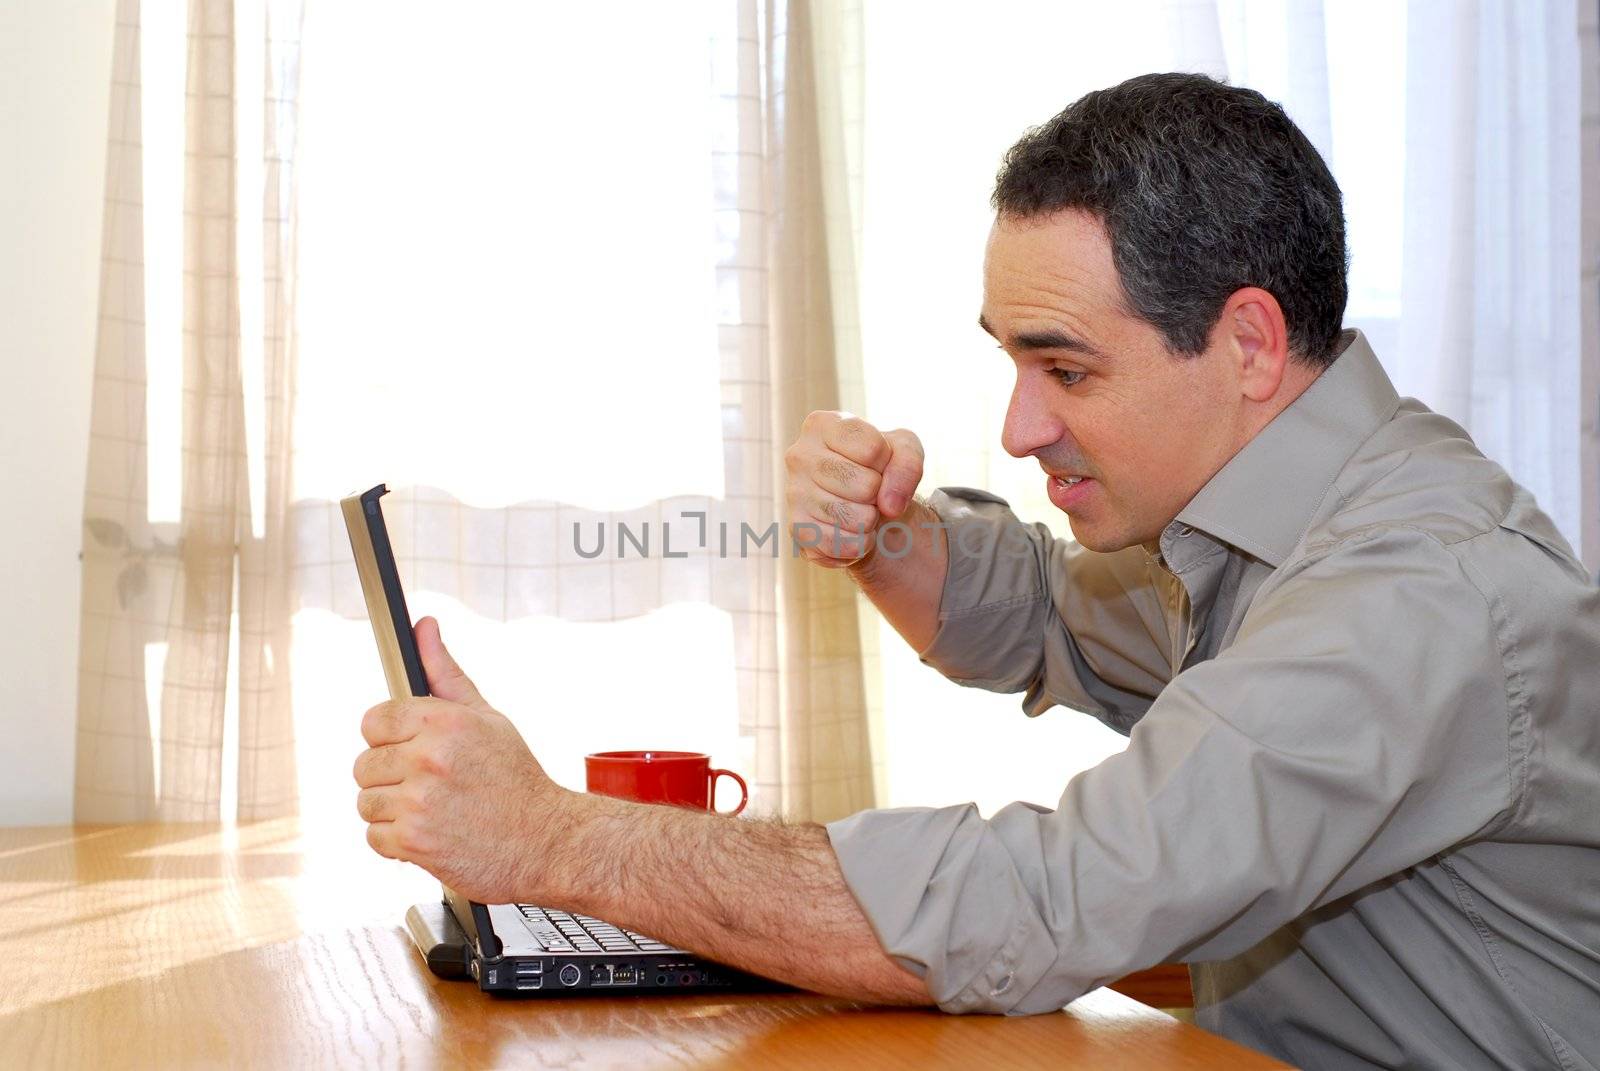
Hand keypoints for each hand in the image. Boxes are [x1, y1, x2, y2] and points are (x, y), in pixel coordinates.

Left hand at [353, 617, 570, 902]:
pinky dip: (398, 843)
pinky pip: (375, 837)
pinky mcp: (413, 842)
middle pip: (364, 764)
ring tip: (433, 811)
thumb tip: (423, 626)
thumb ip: (443, 672)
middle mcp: (429, 757)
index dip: (389, 737)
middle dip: (392, 777)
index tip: (410, 750)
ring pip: (366, 802)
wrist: (547, 841)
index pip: (374, 720)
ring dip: (393, 811)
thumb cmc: (515, 779)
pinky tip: (432, 833)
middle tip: (430, 785)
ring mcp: (419, 801)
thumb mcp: (486, 717)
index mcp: (444, 721)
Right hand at [784, 411, 923, 567]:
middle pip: (864, 485)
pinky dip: (859, 544)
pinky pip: (842, 544)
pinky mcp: (797, 528)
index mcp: (821, 425)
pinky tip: (852, 530)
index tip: (878, 462)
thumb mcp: (904, 450)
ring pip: (854, 517)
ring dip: (871, 520)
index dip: (887, 462)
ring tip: (861, 509)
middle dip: (879, 493)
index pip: (872, 449)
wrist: (864, 502)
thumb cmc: (880, 466)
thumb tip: (889, 506)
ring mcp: (794, 493)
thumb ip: (907, 465)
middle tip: (869, 490)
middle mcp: (799, 455)